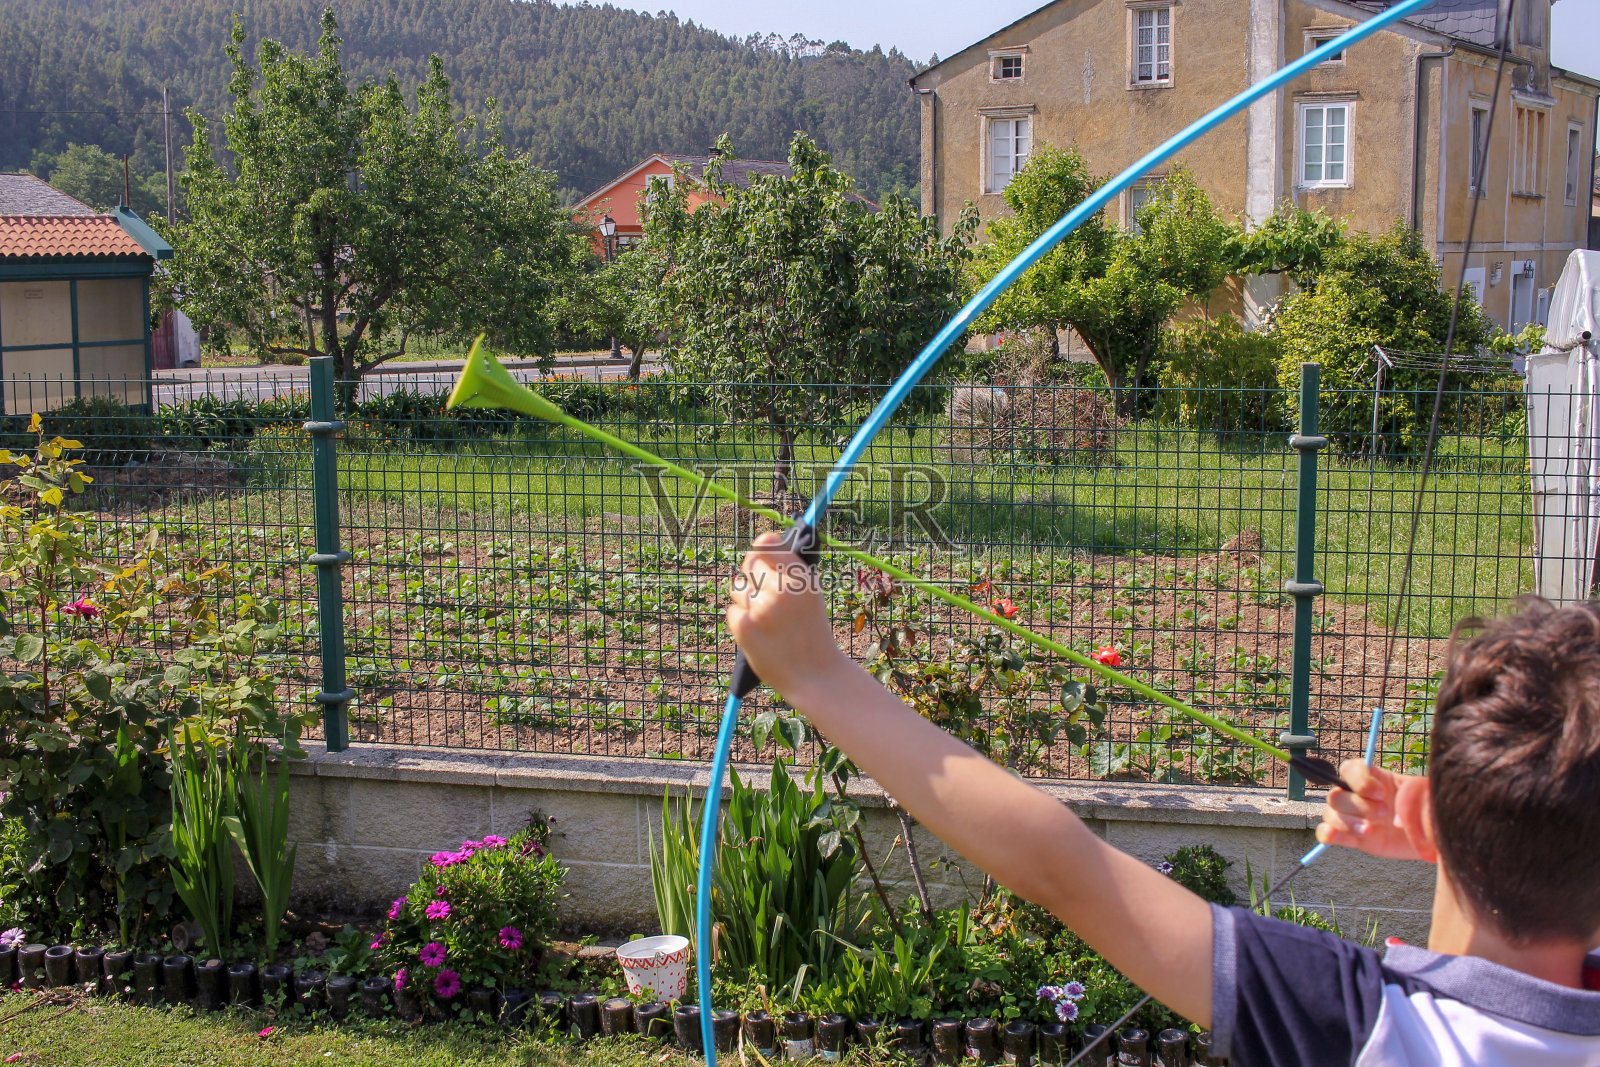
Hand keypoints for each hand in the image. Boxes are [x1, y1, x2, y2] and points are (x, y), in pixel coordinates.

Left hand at [726, 531, 849, 703]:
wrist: (815, 675)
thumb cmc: (811, 632)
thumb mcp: (811, 595)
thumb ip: (789, 571)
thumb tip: (762, 546)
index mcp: (801, 578)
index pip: (767, 544)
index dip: (761, 548)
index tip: (761, 555)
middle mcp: (781, 589)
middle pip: (749, 564)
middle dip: (752, 576)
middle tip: (765, 596)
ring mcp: (761, 608)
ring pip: (737, 588)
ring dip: (745, 600)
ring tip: (766, 619)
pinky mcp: (744, 626)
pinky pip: (732, 612)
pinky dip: (741, 622)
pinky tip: (760, 634)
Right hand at [1316, 761, 1433, 862]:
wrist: (1431, 840)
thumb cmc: (1428, 812)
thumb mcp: (1426, 796)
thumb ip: (1415, 793)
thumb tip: (1404, 801)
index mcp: (1374, 779)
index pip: (1350, 769)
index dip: (1359, 779)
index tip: (1380, 793)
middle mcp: (1357, 796)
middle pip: (1336, 794)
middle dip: (1357, 806)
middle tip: (1383, 814)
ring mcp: (1352, 817)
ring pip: (1330, 813)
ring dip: (1346, 822)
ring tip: (1369, 831)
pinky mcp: (1352, 838)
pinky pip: (1326, 833)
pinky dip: (1326, 834)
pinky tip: (1334, 838)